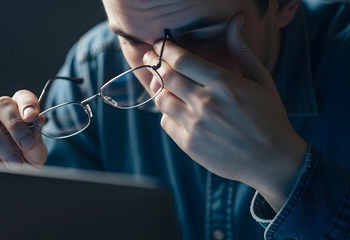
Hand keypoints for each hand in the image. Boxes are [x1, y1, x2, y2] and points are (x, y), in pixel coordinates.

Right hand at [0, 90, 47, 168]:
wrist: (4, 185)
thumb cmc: (23, 163)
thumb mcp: (34, 153)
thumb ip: (36, 138)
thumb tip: (39, 120)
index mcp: (14, 112)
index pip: (21, 97)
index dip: (27, 103)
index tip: (32, 116)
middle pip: (1, 105)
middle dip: (16, 125)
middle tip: (26, 144)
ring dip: (2, 145)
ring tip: (15, 163)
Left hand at [143, 15, 306, 209]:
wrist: (272, 160)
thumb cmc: (269, 117)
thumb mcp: (261, 80)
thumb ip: (241, 50)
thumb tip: (235, 21)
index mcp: (223, 84)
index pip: (181, 59)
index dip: (166, 49)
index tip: (159, 44)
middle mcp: (205, 103)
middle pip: (167, 77)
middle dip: (155, 63)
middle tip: (151, 57)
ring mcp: (195, 126)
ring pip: (162, 100)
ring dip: (160, 89)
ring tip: (165, 85)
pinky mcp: (189, 145)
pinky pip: (166, 123)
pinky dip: (167, 114)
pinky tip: (177, 111)